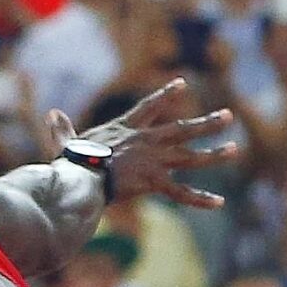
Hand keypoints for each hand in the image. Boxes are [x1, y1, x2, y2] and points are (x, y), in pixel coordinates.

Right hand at [51, 78, 238, 208]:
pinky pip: (181, 193)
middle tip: (228, 116)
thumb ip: (62, 129)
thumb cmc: (70, 161)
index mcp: (126, 130)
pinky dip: (199, 199)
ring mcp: (153, 161)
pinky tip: (218, 203)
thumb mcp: (67, 142)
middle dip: (206, 123)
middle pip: (182, 129)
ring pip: (190, 157)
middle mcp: (146, 141)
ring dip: (214, 154)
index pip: (149, 107)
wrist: (81, 176)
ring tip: (235, 149)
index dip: (166, 95)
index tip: (182, 84)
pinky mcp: (154, 181)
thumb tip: (51, 113)